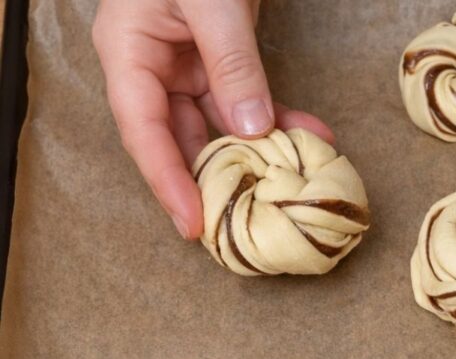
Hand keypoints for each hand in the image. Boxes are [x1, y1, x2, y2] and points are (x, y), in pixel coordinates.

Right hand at [93, 0, 334, 238]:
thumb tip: (252, 129)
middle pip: (179, 136)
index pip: (143, 131)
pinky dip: (278, 117)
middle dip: (214, 179)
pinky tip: (311, 134)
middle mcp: (154, 64)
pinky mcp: (222, 57)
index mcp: (130, 52)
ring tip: (291, 180)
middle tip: (242, 222)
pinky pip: (248, 98)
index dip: (167, 181)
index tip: (194, 224)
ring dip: (258, 149)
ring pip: (220, 122)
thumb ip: (232, 65)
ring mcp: (188, 61)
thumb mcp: (212, 4)